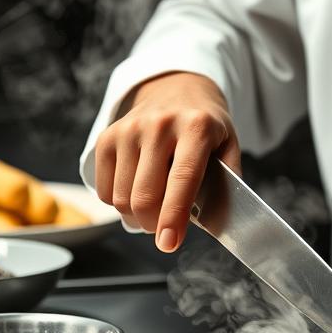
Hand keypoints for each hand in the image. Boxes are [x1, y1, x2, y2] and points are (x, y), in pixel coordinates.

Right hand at [92, 71, 238, 252]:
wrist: (177, 89)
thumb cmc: (206, 125)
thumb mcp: (228, 145)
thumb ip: (226, 183)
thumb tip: (219, 223)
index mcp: (197, 126)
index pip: (182, 179)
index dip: (174, 216)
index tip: (169, 243)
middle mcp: (160, 124)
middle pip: (145, 197)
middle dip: (154, 225)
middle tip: (165, 228)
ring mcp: (129, 129)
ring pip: (121, 199)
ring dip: (137, 216)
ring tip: (155, 205)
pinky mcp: (107, 138)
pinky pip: (103, 192)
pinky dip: (119, 203)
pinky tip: (137, 188)